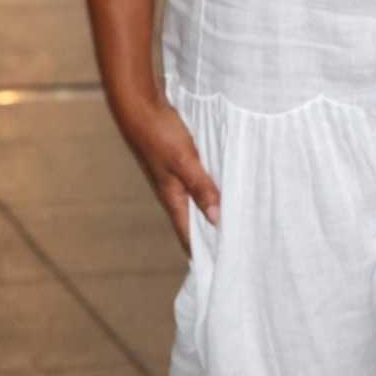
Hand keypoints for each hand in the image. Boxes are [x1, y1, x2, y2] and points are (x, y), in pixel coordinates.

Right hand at [114, 92, 219, 252]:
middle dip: (210, 238)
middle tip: (235, 251)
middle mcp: (172, 193)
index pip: (188, 235)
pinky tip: (224, 192)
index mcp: (172, 198)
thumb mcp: (184, 161)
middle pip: (193, 223)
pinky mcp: (177, 165)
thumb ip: (201, 188)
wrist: (139, 106)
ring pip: (195, 205)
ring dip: (211, 215)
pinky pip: (197, 186)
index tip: (221, 268)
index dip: (202, 253)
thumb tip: (217, 219)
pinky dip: (210, 194)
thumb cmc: (159, 134)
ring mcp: (174, 179)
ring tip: (234, 226)